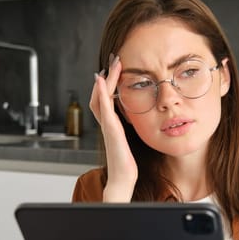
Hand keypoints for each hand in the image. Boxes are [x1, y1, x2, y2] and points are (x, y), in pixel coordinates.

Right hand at [90, 54, 137, 202]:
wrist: (123, 179)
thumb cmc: (127, 164)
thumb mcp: (130, 141)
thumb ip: (130, 130)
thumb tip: (139, 120)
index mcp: (112, 125)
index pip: (106, 99)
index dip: (109, 84)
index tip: (117, 70)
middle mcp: (107, 124)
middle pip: (100, 95)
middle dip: (106, 77)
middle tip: (113, 60)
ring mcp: (107, 126)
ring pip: (99, 98)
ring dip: (104, 80)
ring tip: (110, 66)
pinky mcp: (111, 130)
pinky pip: (104, 109)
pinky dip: (102, 94)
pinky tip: (102, 82)